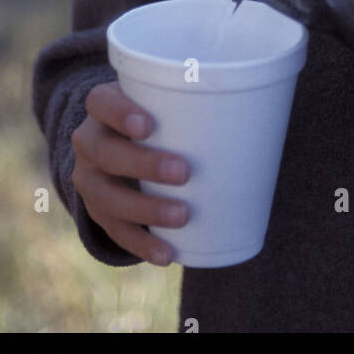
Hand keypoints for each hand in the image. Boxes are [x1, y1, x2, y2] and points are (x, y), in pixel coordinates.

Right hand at [71, 81, 189, 265]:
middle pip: (105, 152)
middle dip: (143, 164)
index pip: (100, 102)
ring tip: (183, 216)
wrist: (118, 144)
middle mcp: (89, 141)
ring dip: (145, 209)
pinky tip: (167, 254)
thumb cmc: (158, 115)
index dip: (120, 113)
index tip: (149, 125)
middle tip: (184, 171)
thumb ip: (195, 99)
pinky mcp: (97, 211)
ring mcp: (89, 179)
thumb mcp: (163, 99)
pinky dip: (142, 244)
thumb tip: (264, 102)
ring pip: (107, 197)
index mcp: (103, 106)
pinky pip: (115, 232)